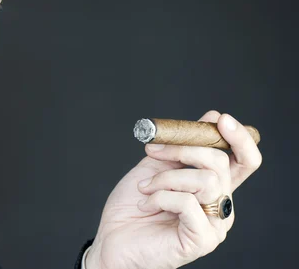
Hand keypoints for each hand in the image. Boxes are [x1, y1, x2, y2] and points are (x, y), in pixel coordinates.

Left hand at [85, 111, 261, 268]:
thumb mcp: (155, 166)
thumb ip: (181, 146)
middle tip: (153, 152)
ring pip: (205, 181)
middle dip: (183, 150)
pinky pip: (188, 203)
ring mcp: (214, 224)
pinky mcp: (202, 240)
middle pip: (220, 163)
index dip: (239, 138)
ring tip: (144, 188)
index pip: (243, 160)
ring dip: (166, 178)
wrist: (112, 238)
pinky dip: (160, 197)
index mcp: (213, 185)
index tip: (221, 119)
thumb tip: (210, 117)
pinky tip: (145, 204)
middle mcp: (220, 203)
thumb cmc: (133, 204)